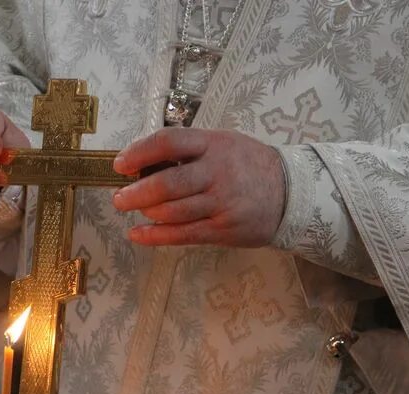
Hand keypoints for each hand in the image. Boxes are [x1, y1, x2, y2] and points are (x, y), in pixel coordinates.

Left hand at [112, 128, 285, 246]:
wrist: (290, 193)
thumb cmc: (247, 165)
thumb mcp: (223, 144)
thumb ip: (189, 151)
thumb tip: (144, 162)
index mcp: (213, 145)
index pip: (169, 142)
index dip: (140, 152)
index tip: (120, 164)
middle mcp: (216, 173)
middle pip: (167, 184)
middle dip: (136, 193)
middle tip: (119, 198)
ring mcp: (220, 203)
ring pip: (172, 211)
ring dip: (145, 212)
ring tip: (132, 210)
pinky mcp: (222, 229)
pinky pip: (182, 235)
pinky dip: (155, 236)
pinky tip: (137, 234)